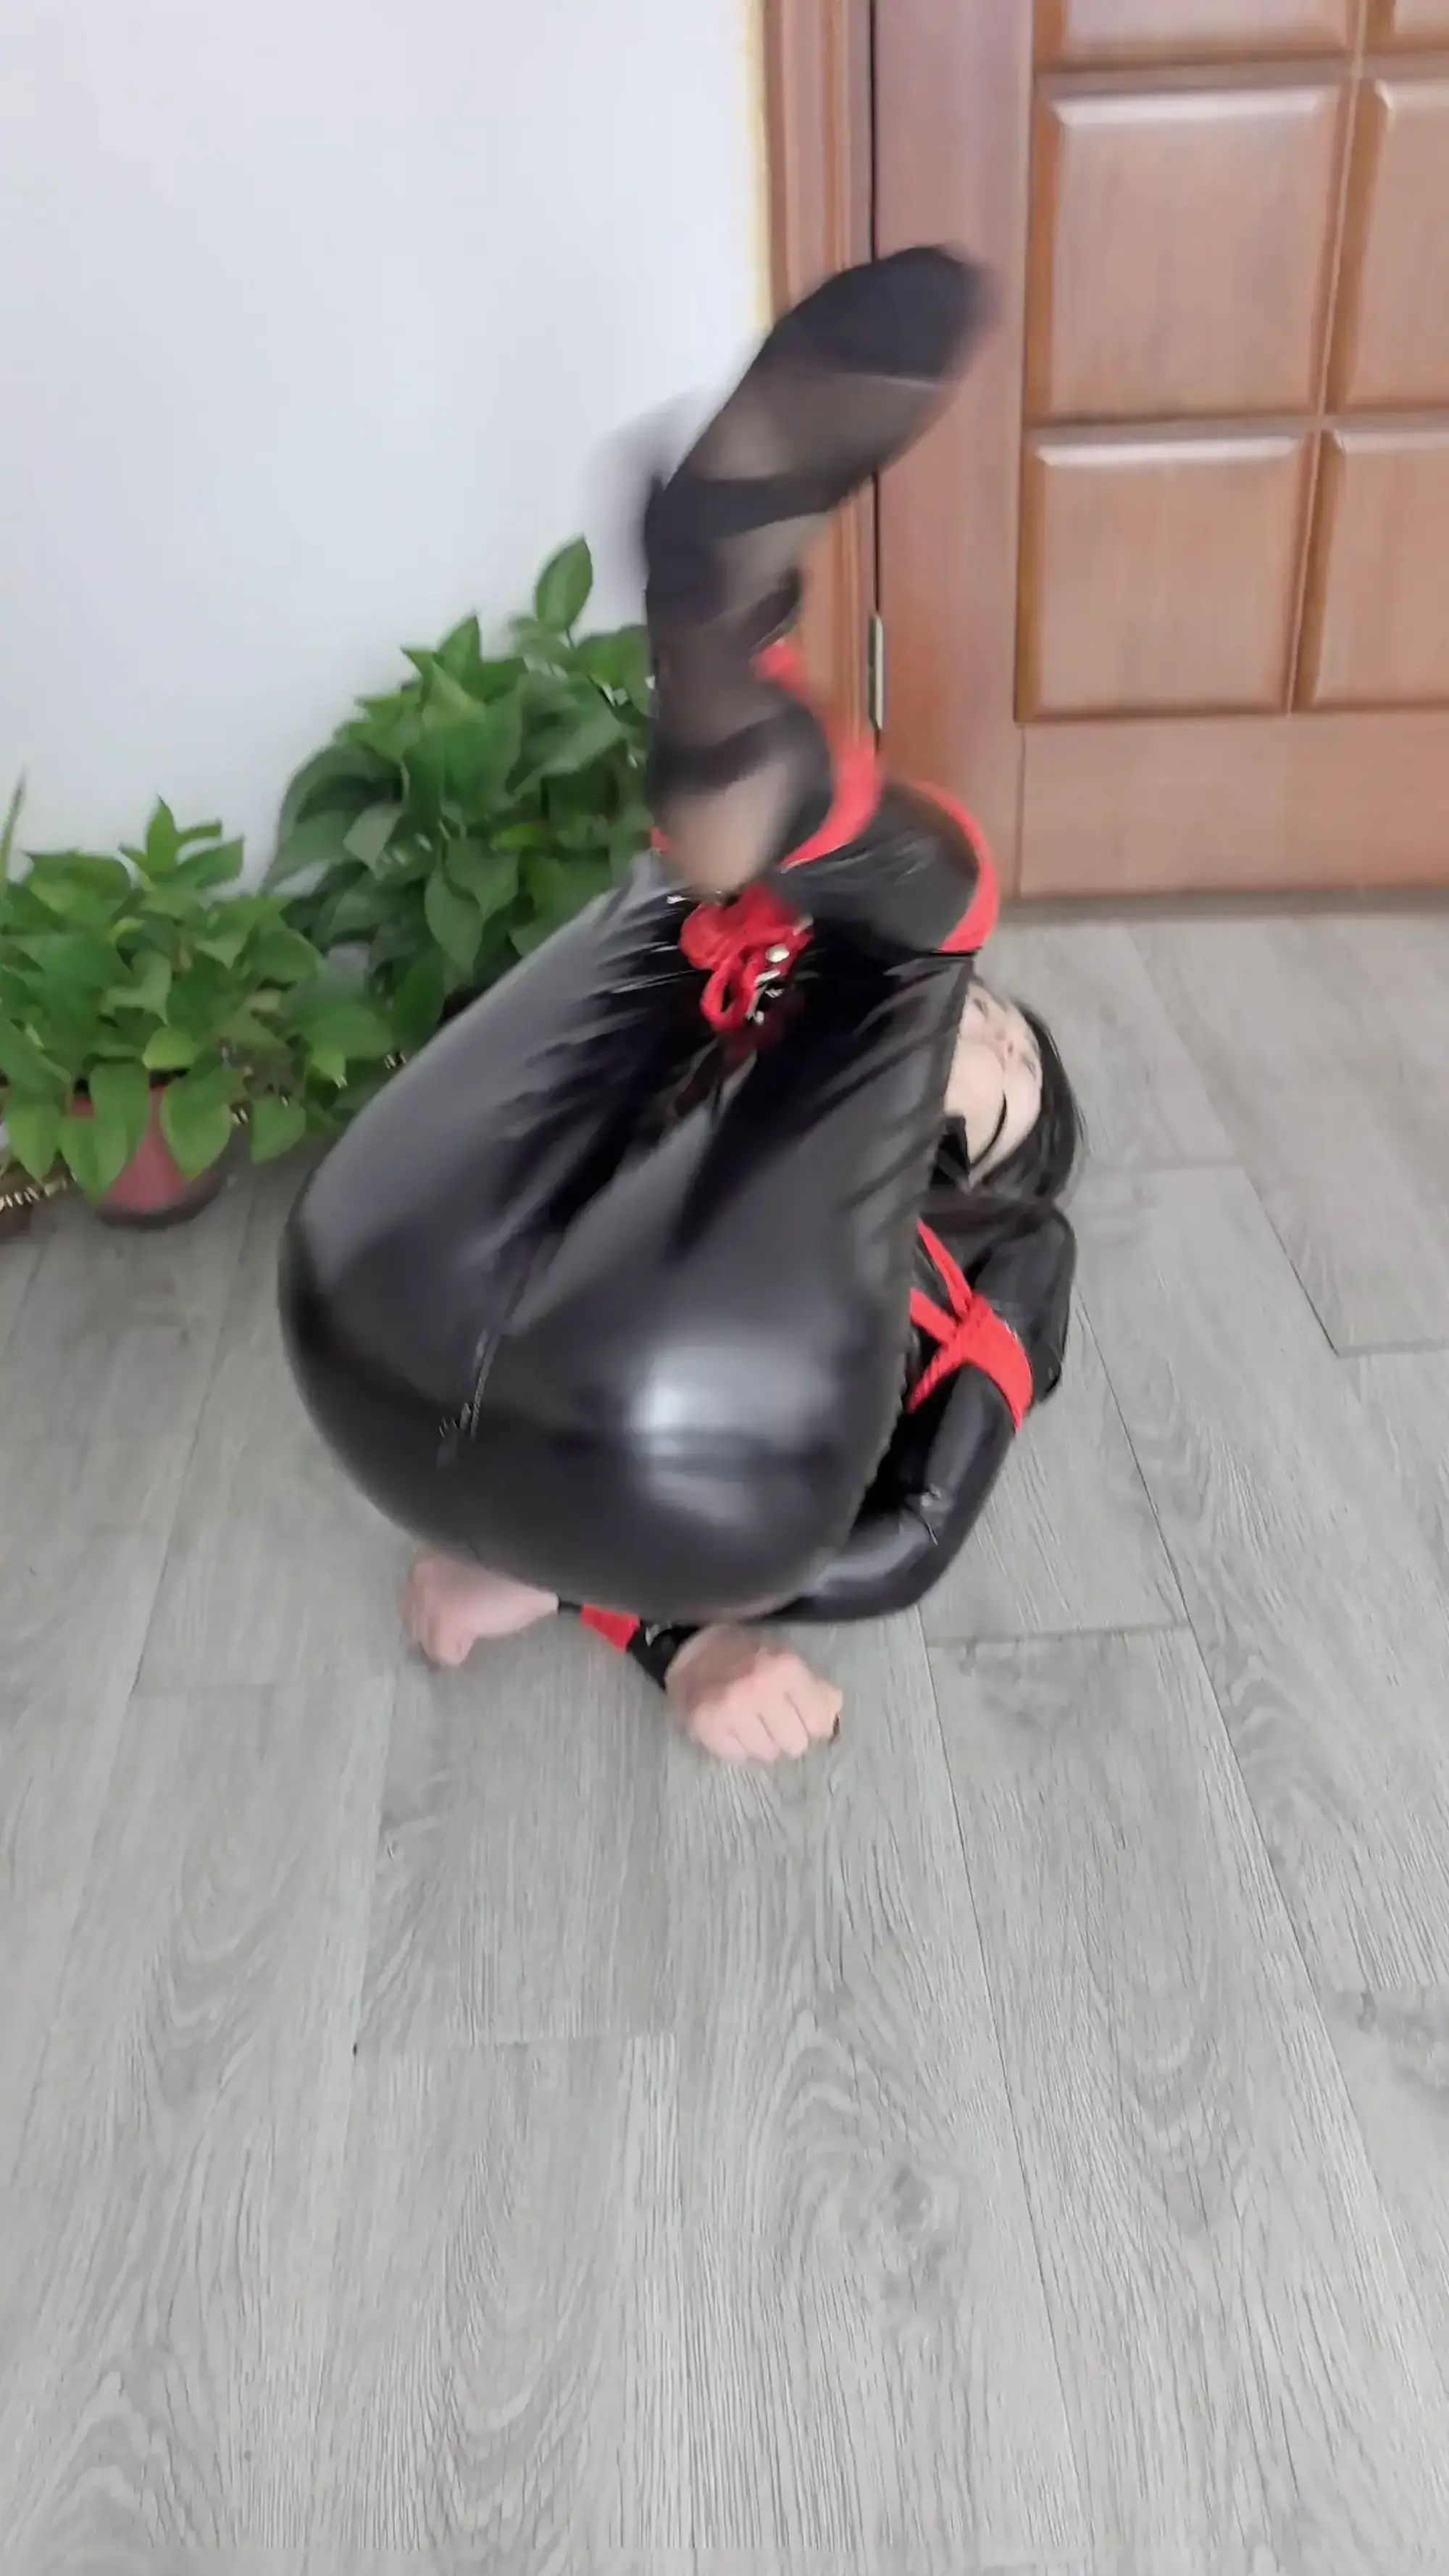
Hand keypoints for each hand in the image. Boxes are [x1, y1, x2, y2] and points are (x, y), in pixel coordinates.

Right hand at [665, 1624, 842, 1764]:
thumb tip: (833, 1717)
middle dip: (789, 1736)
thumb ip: (815, 1688)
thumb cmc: (747, 1655)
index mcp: (785, 1668)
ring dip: (764, 1743)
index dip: (813, 1724)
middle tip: (776, 1722)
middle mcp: (759, 1689)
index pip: (818, 1723)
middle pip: (795, 1744)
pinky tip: (734, 1729)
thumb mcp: (787, 1659)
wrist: (693, 1650)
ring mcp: (731, 1710)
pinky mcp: (707, 1727)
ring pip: (767, 1754)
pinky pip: (738, 1757)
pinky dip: (739, 1747)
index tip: (802, 1718)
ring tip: (753, 1724)